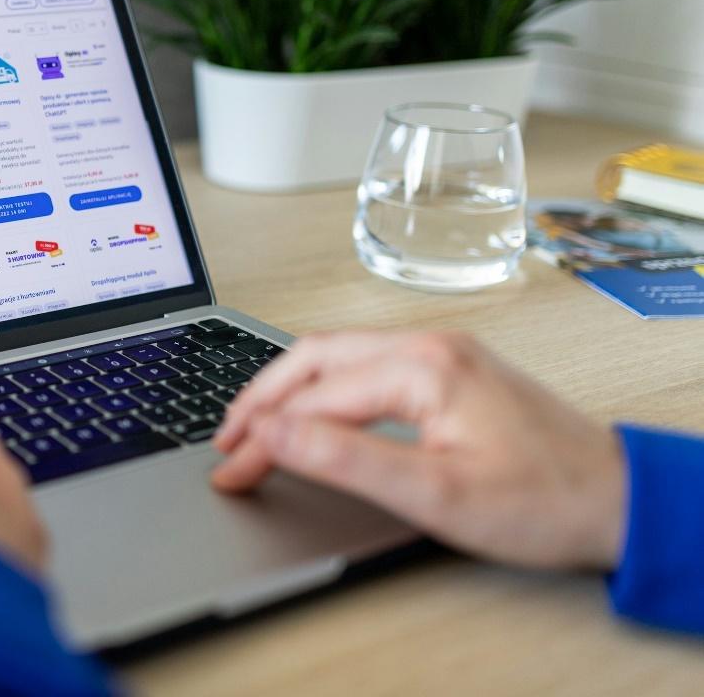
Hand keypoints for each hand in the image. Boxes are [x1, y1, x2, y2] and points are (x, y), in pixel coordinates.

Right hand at [212, 331, 624, 570]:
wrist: (619, 501)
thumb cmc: (545, 501)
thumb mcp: (435, 493)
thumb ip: (345, 458)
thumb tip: (273, 434)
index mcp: (423, 365)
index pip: (313, 395)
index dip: (261, 435)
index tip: (230, 471)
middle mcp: (429, 343)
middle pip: (315, 356)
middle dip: (261, 399)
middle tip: (225, 443)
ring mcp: (441, 352)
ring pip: (337, 356)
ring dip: (289, 390)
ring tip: (252, 428)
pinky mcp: (449, 370)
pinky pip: (365, 365)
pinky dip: (323, 389)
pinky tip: (310, 413)